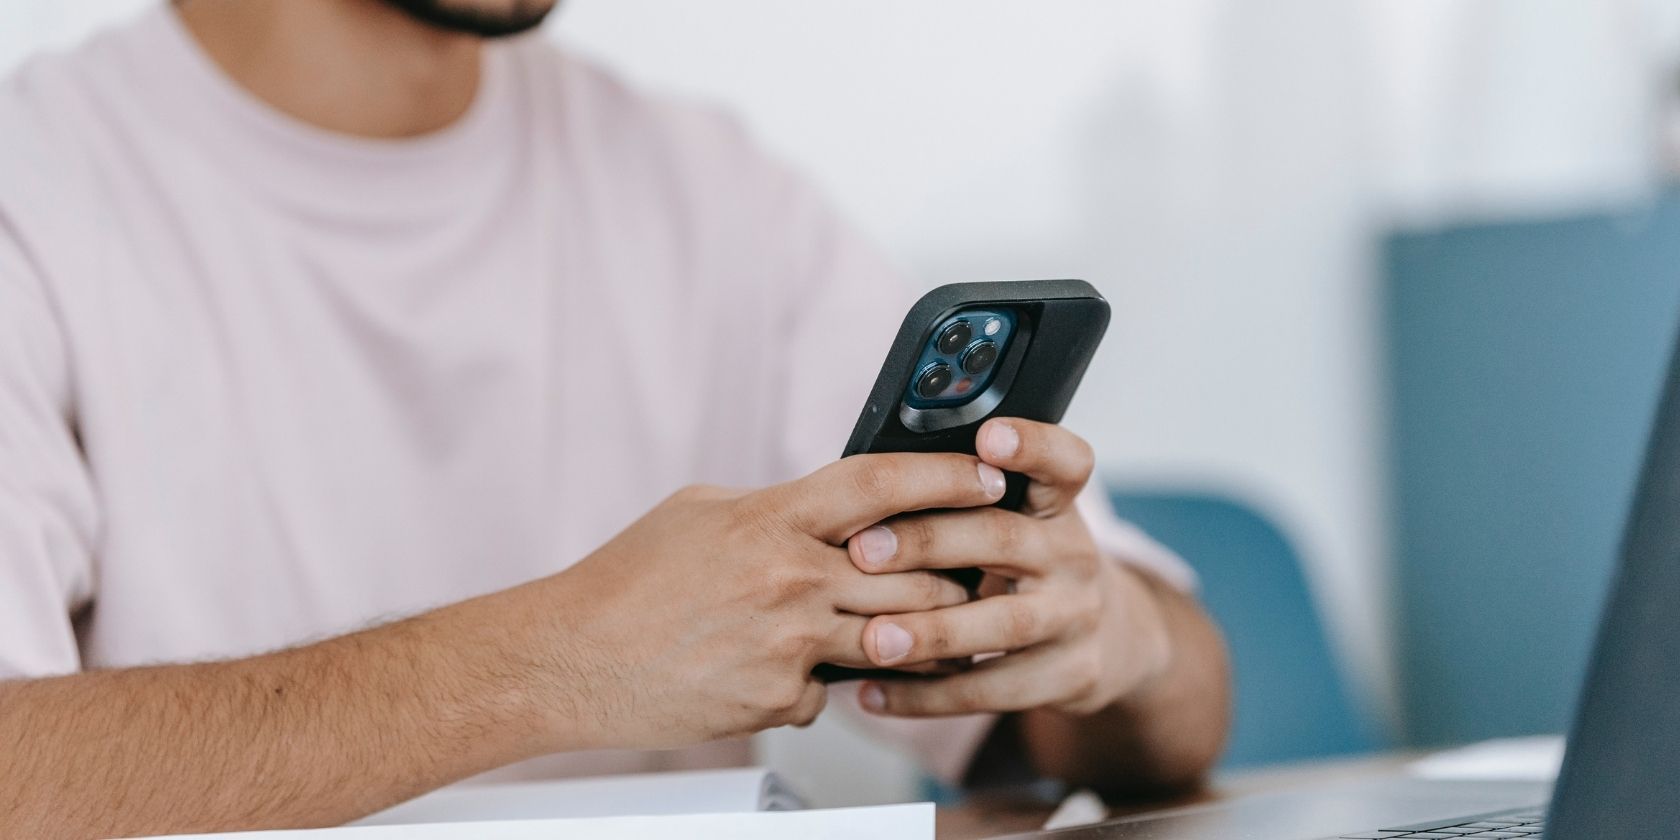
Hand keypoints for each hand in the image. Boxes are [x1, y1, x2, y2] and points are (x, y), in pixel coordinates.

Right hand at [531, 452, 1007, 749]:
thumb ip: (775, 508)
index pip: (883, 485)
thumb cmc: (627, 582)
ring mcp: (788, 644)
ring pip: (894, 638)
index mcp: (771, 518)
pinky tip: (790, 671)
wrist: (569, 660)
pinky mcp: (778, 700)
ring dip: (916, 635)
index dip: (947, 477)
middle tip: (975, 567)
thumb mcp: (702, 512)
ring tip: (925, 629)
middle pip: (914, 574)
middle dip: (955, 572)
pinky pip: (833, 691)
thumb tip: (829, 505)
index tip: (988, 476)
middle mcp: (789, 578)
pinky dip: (823, 682)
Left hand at [847, 418, 1172, 716]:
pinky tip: (873, 693)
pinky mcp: (1070, 675)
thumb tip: (869, 490)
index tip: (990, 435)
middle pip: (1005, 538)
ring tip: (873, 639)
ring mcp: (1074, 617)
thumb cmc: (1029, 564)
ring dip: (933, 632)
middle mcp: (1072, 554)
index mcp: (1056, 505)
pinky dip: (928, 696)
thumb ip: (965, 501)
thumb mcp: (1021, 520)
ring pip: (1003, 623)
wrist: (1108, 637)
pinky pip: (993, 689)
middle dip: (930, 542)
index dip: (1033, 445)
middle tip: (863, 551)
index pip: (1064, 462)